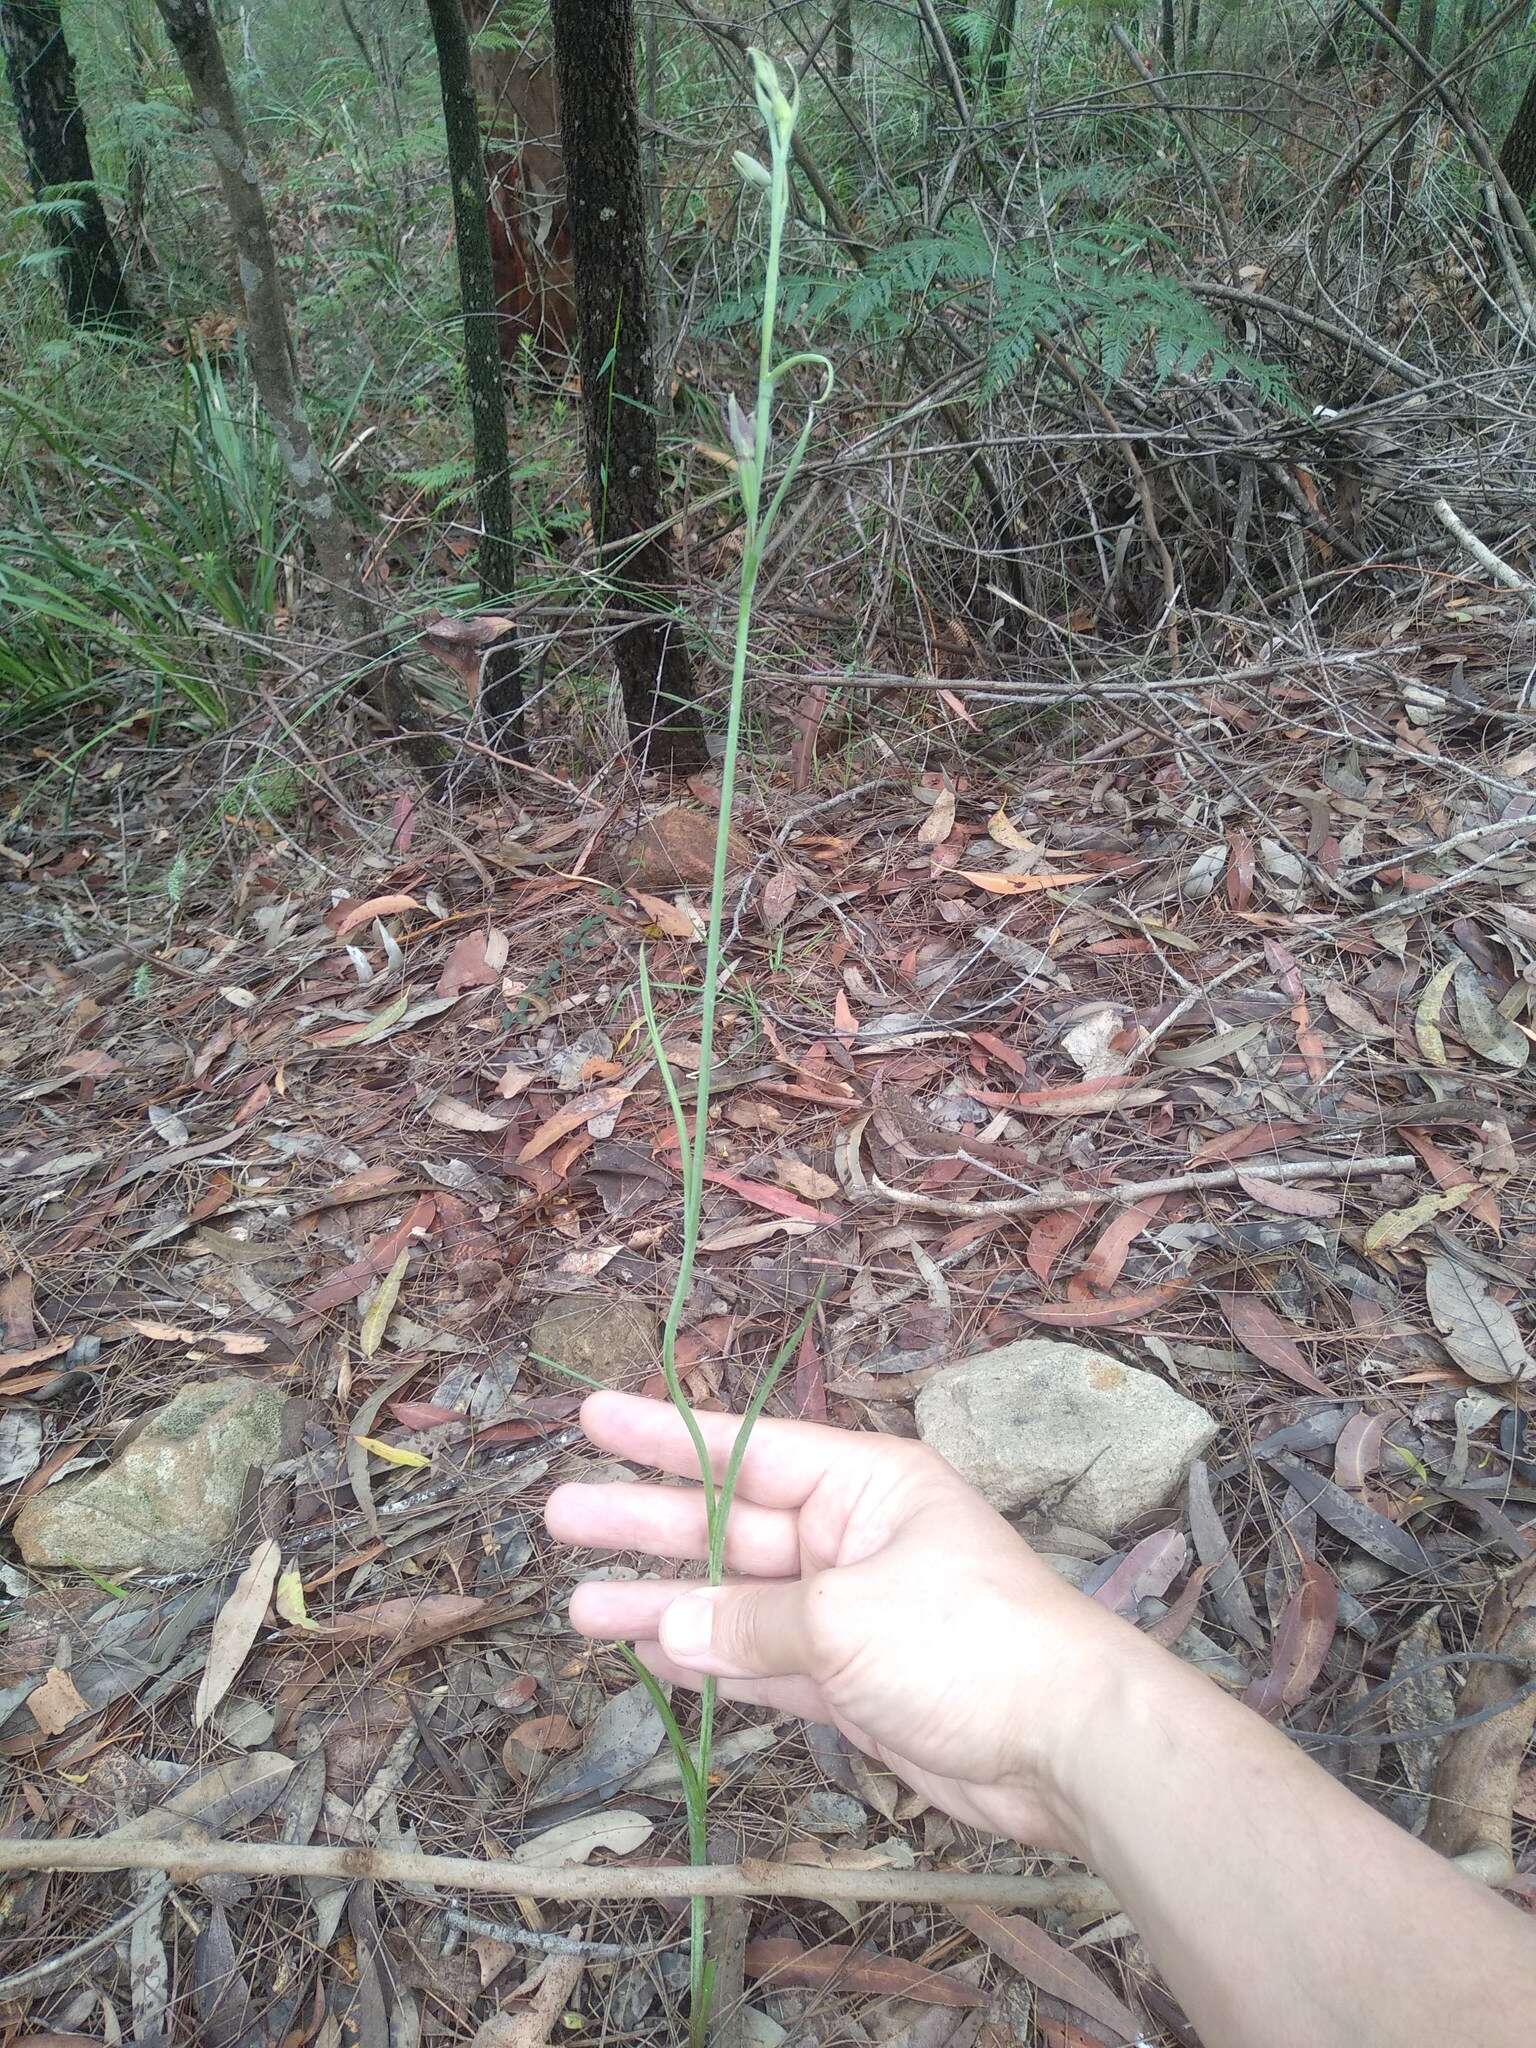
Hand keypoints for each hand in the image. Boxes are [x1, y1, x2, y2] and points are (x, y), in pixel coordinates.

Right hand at [544, 1391, 1146, 1849]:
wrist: (1065, 1745)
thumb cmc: (970, 1643)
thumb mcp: (848, 1617)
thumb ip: (751, 1623)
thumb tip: (672, 1625)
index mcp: (866, 1484)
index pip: (748, 1449)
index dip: (666, 1434)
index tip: (594, 1415)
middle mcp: (853, 1536)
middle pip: (730, 1523)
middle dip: (647, 1523)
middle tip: (560, 1515)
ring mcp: (851, 1611)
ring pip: (737, 1600)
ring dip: (665, 1603)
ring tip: (579, 1606)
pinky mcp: (853, 1681)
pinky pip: (764, 1661)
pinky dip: (712, 1662)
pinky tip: (652, 1654)